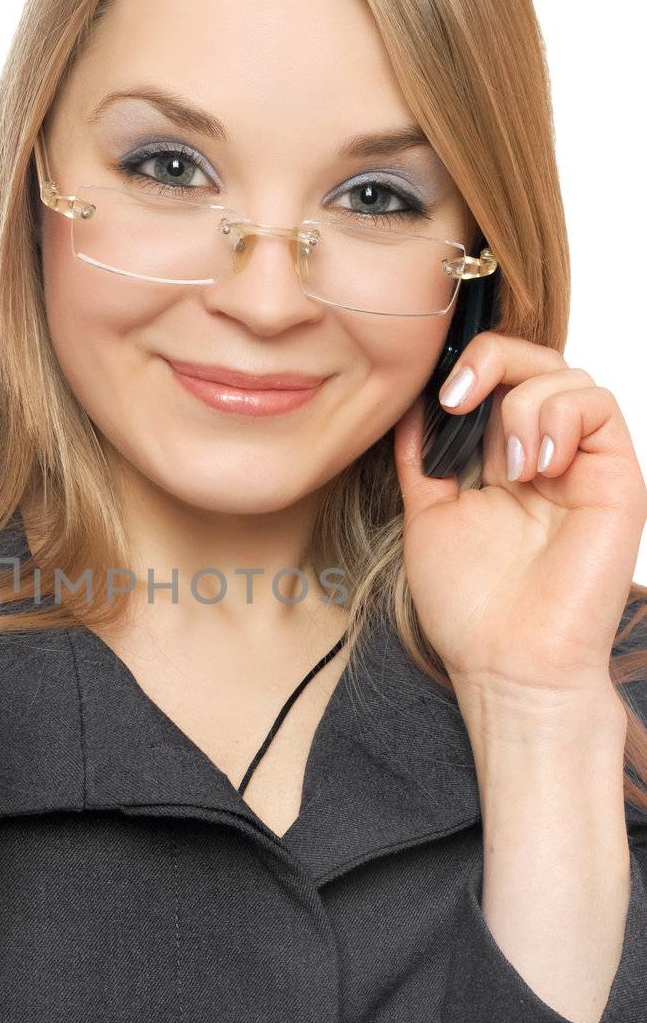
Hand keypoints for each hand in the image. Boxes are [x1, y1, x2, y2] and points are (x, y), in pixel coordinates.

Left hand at [391, 332, 646, 699]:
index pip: (496, 381)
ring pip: (567, 375)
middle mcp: (545, 455)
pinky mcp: (615, 478)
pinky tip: (538, 466)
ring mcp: (581, 465)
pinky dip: (561, 416)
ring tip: (511, 469)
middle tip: (458, 398)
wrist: (507, 661)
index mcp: (501, 461)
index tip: (437, 396)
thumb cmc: (470, 606)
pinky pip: (599, 405)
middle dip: (492, 360)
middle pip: (534, 362)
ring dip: (524, 404)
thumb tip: (407, 401)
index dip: (468, 368)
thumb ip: (420, 458)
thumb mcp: (427, 514)